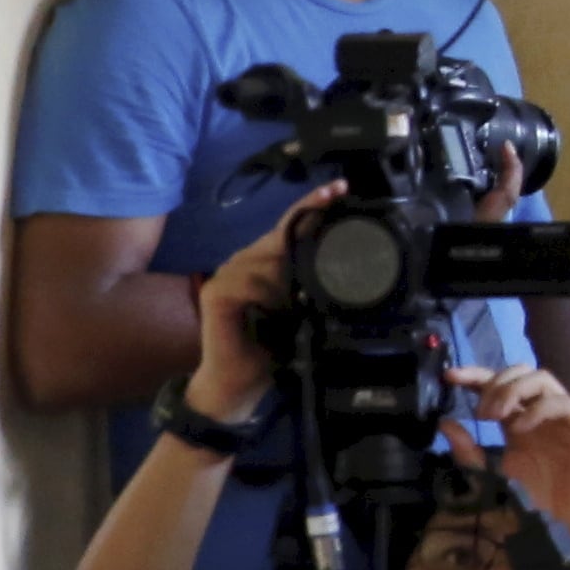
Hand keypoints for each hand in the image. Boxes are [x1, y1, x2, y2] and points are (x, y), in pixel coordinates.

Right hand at [184, 186, 331, 422]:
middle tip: (335, 202)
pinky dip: (263, 289)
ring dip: (287, 269)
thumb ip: (317, 286)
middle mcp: (247, 262)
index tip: (340, 188)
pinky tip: (273, 301)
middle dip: (307, 221)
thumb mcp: (306, 312)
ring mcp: (228, 274)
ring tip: (298, 293)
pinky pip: (245, 279)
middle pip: (279, 236)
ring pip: (265, 255)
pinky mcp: (216, 292)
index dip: (313, 205)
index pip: (291, 228)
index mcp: (270, 265)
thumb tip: (353, 266)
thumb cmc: (273, 348)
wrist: (241, 381)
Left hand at [443, 363, 569, 546]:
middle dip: (495, 383)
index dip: (474, 375)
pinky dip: (538, 409)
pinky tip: (521, 428)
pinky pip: (564, 403)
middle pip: (520, 371)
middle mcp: (541, 412)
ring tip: (496, 416)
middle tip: (481, 413)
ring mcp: (565, 416)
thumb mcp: (492, 474)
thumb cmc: (537, 501)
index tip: (449, 377)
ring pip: (542, 378)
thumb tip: (445, 424)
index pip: (497, 384)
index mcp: (519, 420)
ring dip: (513, 390)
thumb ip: (470, 452)